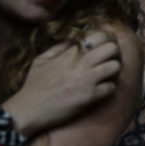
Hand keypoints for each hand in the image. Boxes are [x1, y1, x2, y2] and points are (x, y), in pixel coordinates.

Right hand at [3, 31, 121, 136]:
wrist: (29, 110)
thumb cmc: (34, 85)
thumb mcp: (42, 60)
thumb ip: (60, 46)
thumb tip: (75, 35)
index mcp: (70, 54)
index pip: (100, 36)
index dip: (107, 40)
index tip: (103, 47)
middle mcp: (81, 64)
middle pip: (112, 48)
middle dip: (114, 53)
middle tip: (109, 60)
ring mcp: (86, 80)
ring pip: (115, 66)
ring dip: (114, 70)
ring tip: (107, 75)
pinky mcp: (90, 97)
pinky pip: (111, 87)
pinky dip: (109, 88)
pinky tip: (101, 90)